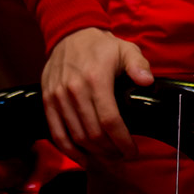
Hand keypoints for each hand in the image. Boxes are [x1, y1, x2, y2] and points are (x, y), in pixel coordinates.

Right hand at [41, 27, 153, 159]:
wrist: (69, 34)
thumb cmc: (101, 46)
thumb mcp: (126, 48)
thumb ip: (138, 64)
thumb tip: (146, 80)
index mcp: (96, 79)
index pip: (110, 120)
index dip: (122, 141)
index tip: (132, 152)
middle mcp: (75, 90)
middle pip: (93, 134)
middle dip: (111, 151)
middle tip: (122, 156)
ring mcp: (58, 97)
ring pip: (76, 137)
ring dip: (94, 154)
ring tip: (108, 158)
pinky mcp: (47, 101)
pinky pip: (57, 134)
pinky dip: (70, 151)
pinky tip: (84, 159)